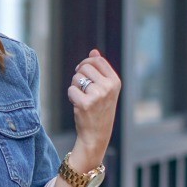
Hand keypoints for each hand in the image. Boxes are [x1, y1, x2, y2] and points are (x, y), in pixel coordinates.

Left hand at [67, 48, 120, 165]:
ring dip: (75, 86)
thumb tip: (93, 51)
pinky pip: (71, 89)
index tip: (82, 70)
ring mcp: (97, 96)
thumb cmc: (100, 110)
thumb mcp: (105, 89)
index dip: (86, 62)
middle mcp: (108, 87)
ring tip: (82, 97)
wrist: (96, 135)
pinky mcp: (85, 104)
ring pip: (77, 77)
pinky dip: (71, 96)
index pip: (98, 60)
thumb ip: (100, 70)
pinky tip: (78, 105)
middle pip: (85, 67)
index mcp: (115, 82)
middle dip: (79, 74)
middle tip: (81, 87)